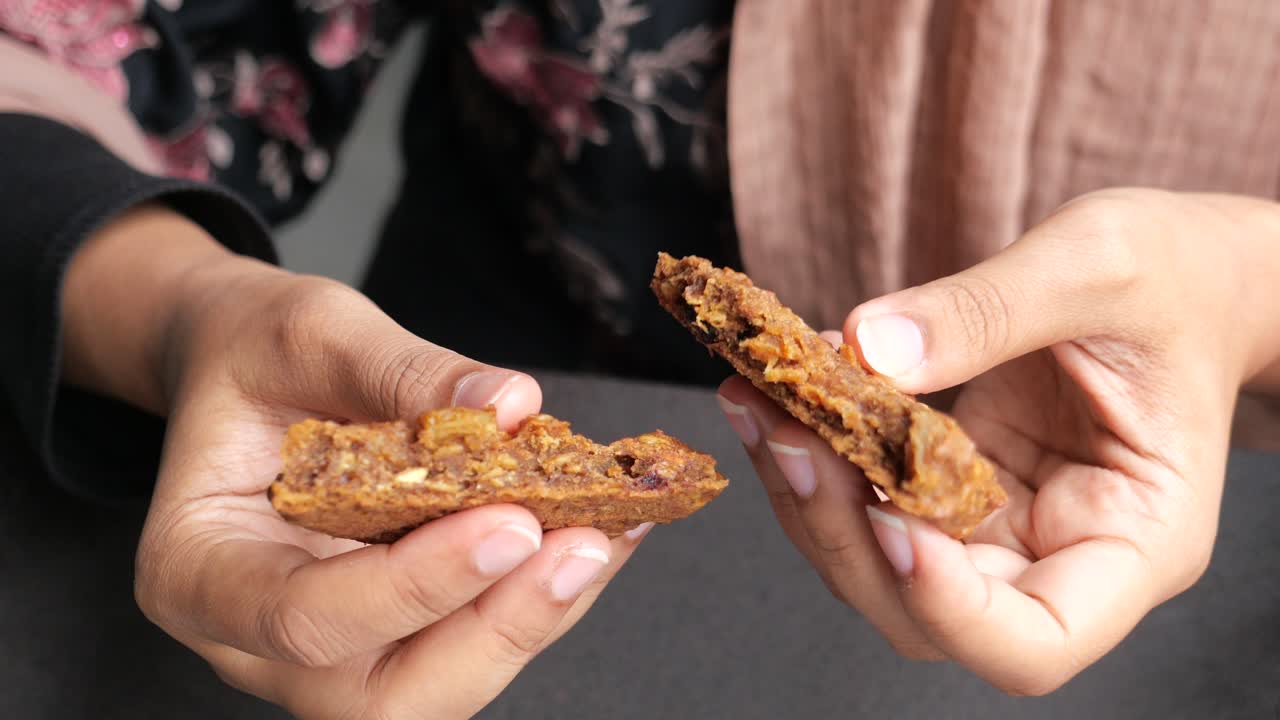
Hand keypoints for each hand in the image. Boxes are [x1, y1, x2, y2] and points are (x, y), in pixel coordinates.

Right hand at [65, 209, 647, 717]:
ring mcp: (327, 651)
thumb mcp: (312, 332)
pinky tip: (597, 529)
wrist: (249, 374)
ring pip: (441, 687)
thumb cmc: (255, 353)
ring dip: (535, 617)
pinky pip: (469, 643)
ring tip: (608, 530)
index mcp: (198, 570)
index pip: (304, 618)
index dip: (415, 586)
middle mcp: (255, 639)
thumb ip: (403, 371)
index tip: (508, 523)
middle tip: (581, 545)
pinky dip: (538, 596)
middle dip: (495, 629)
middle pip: (382, 697)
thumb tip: (511, 406)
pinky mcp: (390, 635)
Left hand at [719, 189, 1279, 693]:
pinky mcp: (955, 485)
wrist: (1184, 272)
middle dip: (841, 532)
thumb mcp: (1097, 265)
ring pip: (878, 563)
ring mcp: (1000, 525)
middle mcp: (1059, 553)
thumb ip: (988, 309)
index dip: (949, 608)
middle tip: (784, 433)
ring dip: (805, 492)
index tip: (887, 515)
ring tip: (759, 399)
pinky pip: (870, 494)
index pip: (1037, 641)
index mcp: (1136, 538)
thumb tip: (868, 350)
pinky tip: (780, 388)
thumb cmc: (1177, 273)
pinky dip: (816, 451)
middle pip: (928, 615)